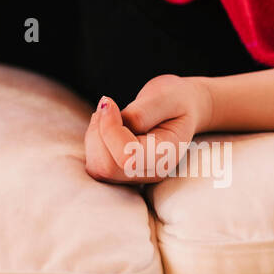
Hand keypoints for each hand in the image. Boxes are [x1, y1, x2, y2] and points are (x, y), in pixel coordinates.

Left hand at [83, 74, 213, 183]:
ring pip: (98, 168)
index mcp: (165, 156)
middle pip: (107, 167)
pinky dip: (93, 142)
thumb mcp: (165, 98)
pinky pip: (95, 164)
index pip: (126, 156)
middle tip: (107, 107)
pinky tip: (105, 125)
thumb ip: (142, 112)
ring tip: (107, 114)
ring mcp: (134, 175)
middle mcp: (149, 172)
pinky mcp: (120, 171)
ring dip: (94, 137)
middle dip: (98, 134)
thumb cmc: (175, 101)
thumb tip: (115, 121)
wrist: (181, 108)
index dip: (109, 129)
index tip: (109, 102)